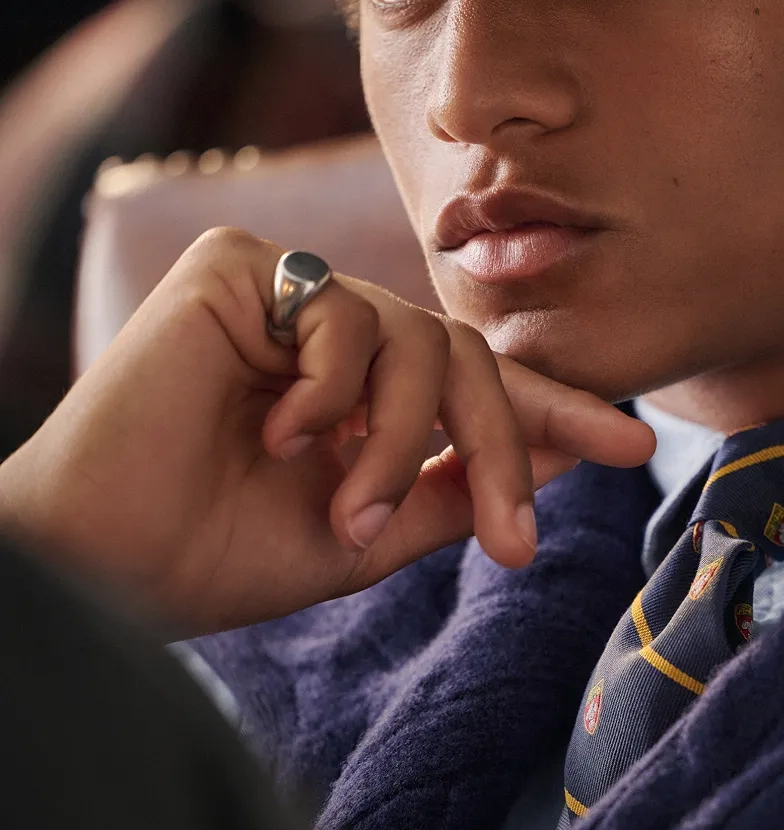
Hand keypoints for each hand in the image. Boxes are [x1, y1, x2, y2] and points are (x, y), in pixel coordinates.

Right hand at [0, 229, 653, 635]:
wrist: (103, 562)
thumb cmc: (215, 554)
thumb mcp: (366, 533)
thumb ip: (450, 490)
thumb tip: (552, 458)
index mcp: (360, 389)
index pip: (473, 384)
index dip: (552, 412)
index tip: (633, 443)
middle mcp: (329, 333)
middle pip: (466, 358)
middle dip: (502, 448)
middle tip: (514, 544)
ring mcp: (284, 294)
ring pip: (419, 340)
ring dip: (400, 443)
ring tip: (347, 514)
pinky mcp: (236, 268)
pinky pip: (344, 316)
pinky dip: (331, 392)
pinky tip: (278, 436)